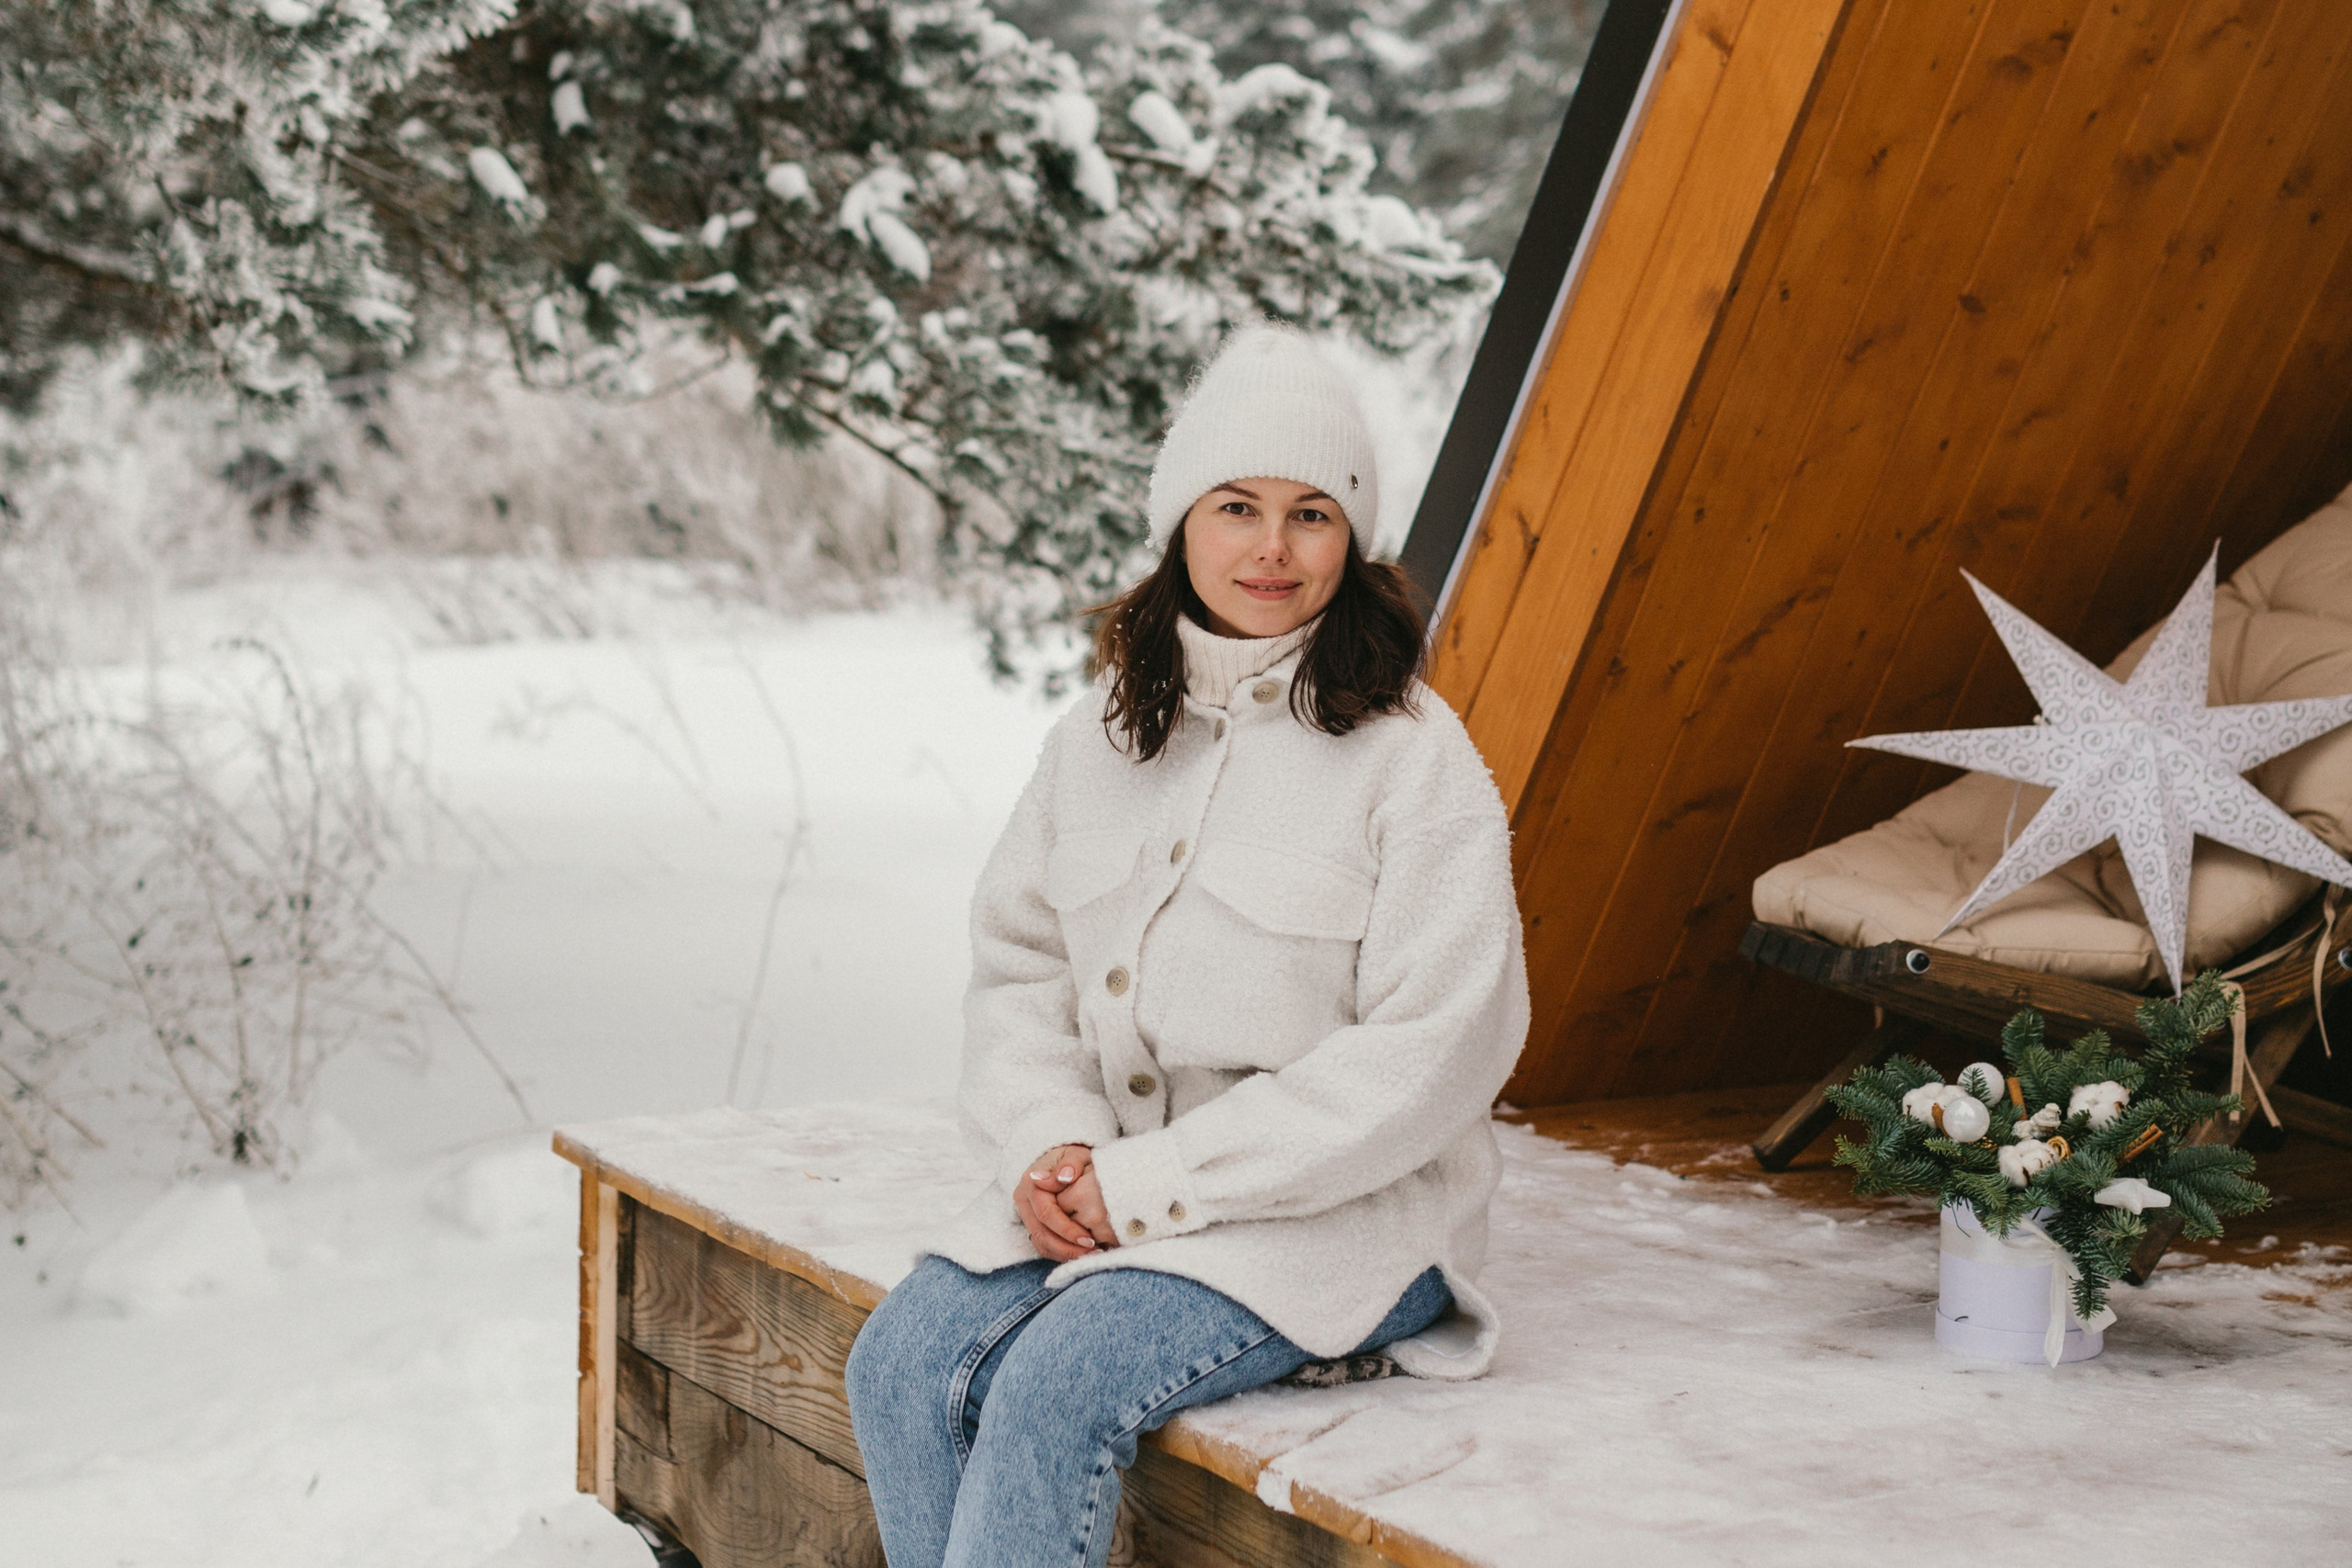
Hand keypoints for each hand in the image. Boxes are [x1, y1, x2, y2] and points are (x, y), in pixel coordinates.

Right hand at [1015, 1144, 1107, 1261]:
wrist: (1062, 1160)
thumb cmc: (1073, 1158)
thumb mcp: (1075, 1154)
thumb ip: (1071, 1163)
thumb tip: (1064, 1177)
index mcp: (1031, 1182)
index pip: (1047, 1214)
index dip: (1068, 1230)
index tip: (1090, 1239)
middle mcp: (1023, 1199)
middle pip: (1041, 1232)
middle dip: (1067, 1247)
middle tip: (1092, 1253)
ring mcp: (1025, 1212)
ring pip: (1040, 1242)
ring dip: (1064, 1254)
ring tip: (1089, 1257)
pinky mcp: (1031, 1222)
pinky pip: (1042, 1244)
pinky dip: (1059, 1253)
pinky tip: (1079, 1255)